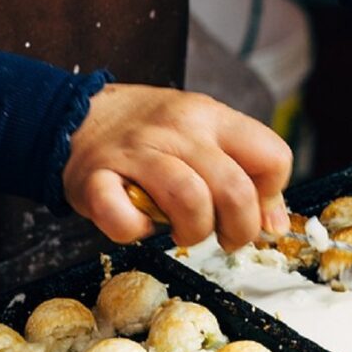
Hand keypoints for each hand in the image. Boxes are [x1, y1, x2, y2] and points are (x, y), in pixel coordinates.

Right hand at [63, 84, 291, 250]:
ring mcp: (136, 152)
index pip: (273, 157)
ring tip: (183, 231)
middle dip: (239, 229)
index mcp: (212, 117)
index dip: (269, 196)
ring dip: (193, 232)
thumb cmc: (152, 135)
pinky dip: (134, 232)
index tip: (252, 210)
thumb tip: (275, 226)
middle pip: (235, 189)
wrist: (76, 115)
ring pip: (188, 200)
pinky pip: (124, 220)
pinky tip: (137, 224)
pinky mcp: (95, 179)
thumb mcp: (206, 136)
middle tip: (224, 236)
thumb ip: (245, 174)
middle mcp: (178, 130)